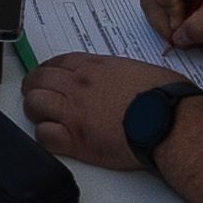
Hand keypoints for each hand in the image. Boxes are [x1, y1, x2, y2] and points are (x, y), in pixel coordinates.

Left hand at [21, 53, 187, 171]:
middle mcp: (79, 85)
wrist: (168, 121)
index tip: (47, 76)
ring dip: (35, 110)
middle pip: (39, 80)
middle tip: (36, 95)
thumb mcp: (139, 70)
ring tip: (42, 117)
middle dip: (34, 87)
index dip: (47, 70)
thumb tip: (118, 80)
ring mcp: (75, 112)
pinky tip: (53, 138)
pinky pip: (44, 135)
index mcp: (95, 67)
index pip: (57, 62)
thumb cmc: (165, 97)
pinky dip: (44, 137)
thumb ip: (118, 73)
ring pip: (34, 104)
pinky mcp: (76, 140)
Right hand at [143, 0, 202, 45]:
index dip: (170, 15)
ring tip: (190, 30)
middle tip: (182, 38)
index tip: (184, 32)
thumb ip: (201, 27)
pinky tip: (191, 23)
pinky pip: (163, 8)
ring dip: (169, 23)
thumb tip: (178, 39)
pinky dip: (174, 21)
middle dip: (165, 21)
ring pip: (154, 5)